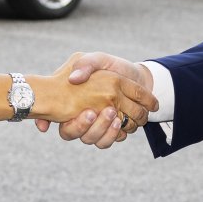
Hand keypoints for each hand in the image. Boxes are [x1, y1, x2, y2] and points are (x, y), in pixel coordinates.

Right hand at [34, 52, 153, 147]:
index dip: (77, 124)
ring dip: (108, 131)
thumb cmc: (113, 67)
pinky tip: (124, 126)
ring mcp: (96, 126)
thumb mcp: (98, 60)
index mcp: (73, 102)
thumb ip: (86, 64)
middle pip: (82, 135)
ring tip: (118, 119)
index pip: (66, 124)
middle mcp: (81, 117)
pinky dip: (117, 135)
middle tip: (110, 111)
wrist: (136, 76)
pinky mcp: (110, 132)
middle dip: (97, 126)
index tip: (90, 112)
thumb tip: (73, 79)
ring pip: (96, 140)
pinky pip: (108, 141)